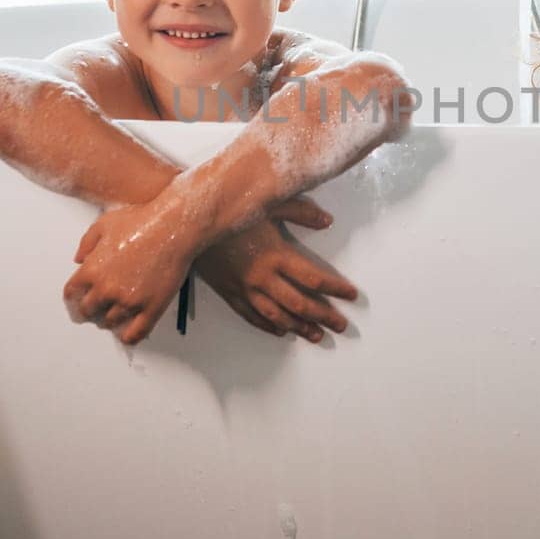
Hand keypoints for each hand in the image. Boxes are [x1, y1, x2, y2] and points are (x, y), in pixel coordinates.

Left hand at [65, 197, 199, 344]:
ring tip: (114, 314)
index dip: (73, 296)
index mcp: (91, 270)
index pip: (71, 294)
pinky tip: (127, 333)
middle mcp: (106, 290)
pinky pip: (134, 334)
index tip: (78, 298)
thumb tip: (78, 259)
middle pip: (87, 311)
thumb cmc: (141, 221)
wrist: (173, 227)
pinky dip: (127, 337)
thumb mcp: (103, 224)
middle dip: (89, 309)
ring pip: (109, 323)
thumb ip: (86, 244)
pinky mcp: (150, 308)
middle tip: (96, 307)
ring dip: (108, 320)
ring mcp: (128, 302)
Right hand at [195, 218, 357, 343]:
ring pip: (277, 315)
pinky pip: (251, 315)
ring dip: (298, 327)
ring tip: (316, 336)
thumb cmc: (230, 210)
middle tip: (341, 325)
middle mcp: (263, 277)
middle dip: (324, 315)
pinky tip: (280, 331)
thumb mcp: (268, 203)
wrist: (188, 224)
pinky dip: (268, 325)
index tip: (351, 295)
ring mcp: (244, 288)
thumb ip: (301, 212)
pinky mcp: (228, 293)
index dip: (335, 288)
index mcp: (276, 255)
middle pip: (300, 303)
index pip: (313, 278)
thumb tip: (327, 221)